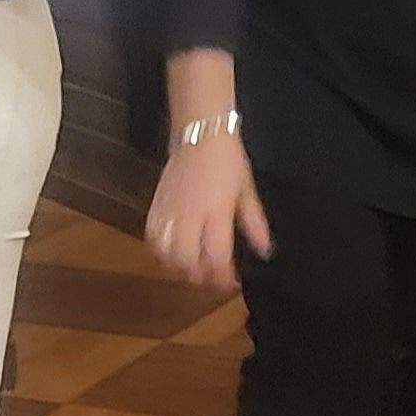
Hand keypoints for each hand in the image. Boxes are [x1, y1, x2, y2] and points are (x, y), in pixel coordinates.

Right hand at [144, 128, 271, 290]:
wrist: (200, 133)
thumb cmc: (228, 161)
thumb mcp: (247, 191)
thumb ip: (254, 223)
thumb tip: (264, 251)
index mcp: (216, 212)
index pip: (216, 257)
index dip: (223, 277)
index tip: (232, 282)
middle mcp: (190, 215)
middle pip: (186, 261)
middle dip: (200, 277)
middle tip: (212, 278)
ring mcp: (170, 210)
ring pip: (165, 253)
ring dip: (178, 268)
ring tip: (191, 268)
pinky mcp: (156, 205)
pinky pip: (151, 237)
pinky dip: (160, 252)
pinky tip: (171, 254)